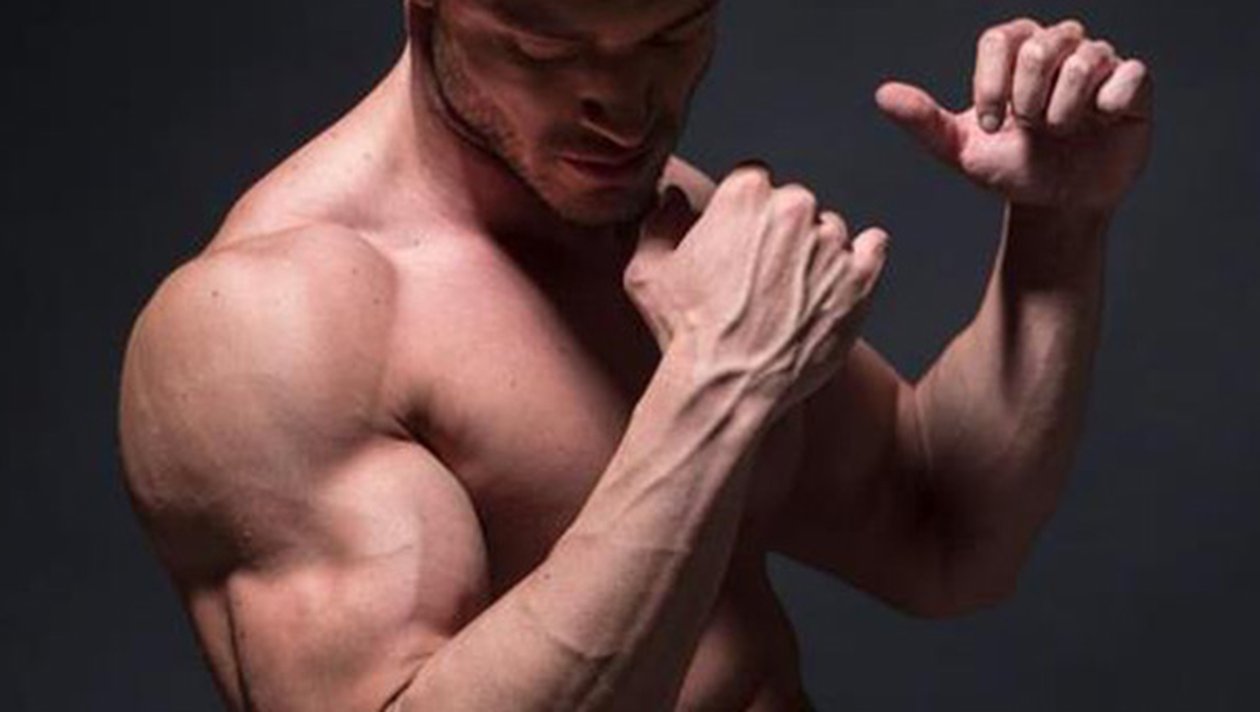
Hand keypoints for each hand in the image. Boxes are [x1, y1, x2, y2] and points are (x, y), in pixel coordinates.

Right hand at [624, 165, 887, 416]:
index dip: (745, 209)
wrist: (728, 384)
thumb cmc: (685, 330)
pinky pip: (873, 247)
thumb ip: (659, 221)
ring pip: (830, 230)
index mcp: (745, 194)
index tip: (739, 237)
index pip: (755, 178)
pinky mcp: (860, 280)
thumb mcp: (648, 271)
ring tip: (791, 292)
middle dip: (780, 229)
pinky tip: (839, 278)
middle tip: (761, 272)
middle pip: (794, 203)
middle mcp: (794, 208)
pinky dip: (860, 259)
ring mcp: (831, 244)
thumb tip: (671, 196)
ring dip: (815, 251)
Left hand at [875, 18, 1152, 214]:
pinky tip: (1099, 123)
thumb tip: (883, 95)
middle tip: (1030, 129)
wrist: (1054, 202)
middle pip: (1041, 47)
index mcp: (1016, 50)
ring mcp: (1099, 62)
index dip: (992, 85)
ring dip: (1062, 111)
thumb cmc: (1010, 167)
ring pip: (1082, 61)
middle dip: (1027, 100)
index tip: (992, 125)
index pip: (1000, 39)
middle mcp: (1059, 45)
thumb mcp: (961, 149)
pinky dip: (1109, 104)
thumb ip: (923, 121)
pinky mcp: (1134, 86)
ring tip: (1059, 133)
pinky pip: (1130, 74)